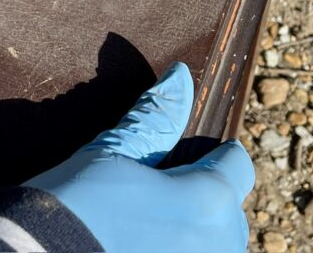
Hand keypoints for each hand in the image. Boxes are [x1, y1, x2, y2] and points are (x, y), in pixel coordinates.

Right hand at [25, 62, 253, 252]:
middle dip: (205, 196)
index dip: (213, 154)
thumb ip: (156, 115)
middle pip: (230, 211)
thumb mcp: (113, 151)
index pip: (237, 165)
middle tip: (158, 191)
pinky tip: (141, 243)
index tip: (188, 155)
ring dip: (194, 231)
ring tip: (148, 222)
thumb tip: (180, 76)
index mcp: (208, 199)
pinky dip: (176, 248)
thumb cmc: (75, 205)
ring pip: (216, 244)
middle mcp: (217, 244)